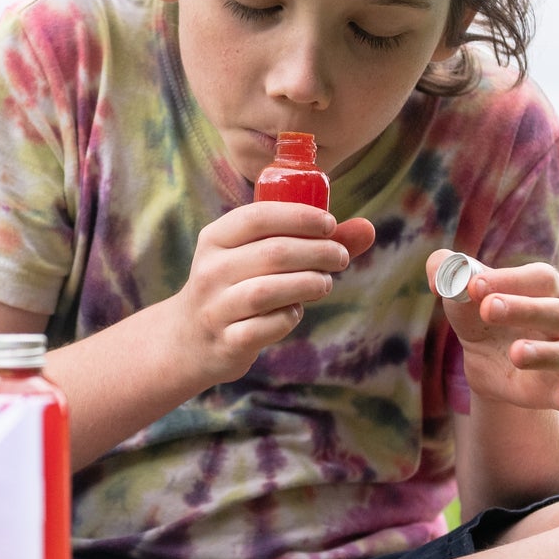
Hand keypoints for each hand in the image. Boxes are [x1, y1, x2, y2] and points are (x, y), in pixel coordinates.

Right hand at [171, 204, 375, 385]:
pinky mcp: (226, 341)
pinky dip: (287, 318)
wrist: (190, 338)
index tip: (330, 224)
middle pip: (272, 253)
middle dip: (316, 252)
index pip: (258, 217)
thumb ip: (311, 241)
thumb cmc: (238, 286)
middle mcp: (211, 270)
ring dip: (307, 284)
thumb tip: (368, 228)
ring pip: (267, 291)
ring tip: (324, 283)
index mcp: (216, 238)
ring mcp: (215, 307)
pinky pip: (264, 327)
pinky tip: (294, 312)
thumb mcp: (258, 256)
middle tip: (340, 257)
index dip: (300, 217)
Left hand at [427, 251, 558, 421]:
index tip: (473, 286)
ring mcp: (558, 356)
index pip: (540, 278)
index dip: (510, 279)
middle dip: (524, 309)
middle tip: (487, 310)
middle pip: (558, 311)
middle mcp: (557, 321)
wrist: (482, 354)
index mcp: (540, 288)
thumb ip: (445, 269)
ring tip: (515, 354)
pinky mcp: (551, 391)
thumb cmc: (476, 310)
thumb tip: (439, 279)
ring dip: (545, 354)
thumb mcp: (458, 287)